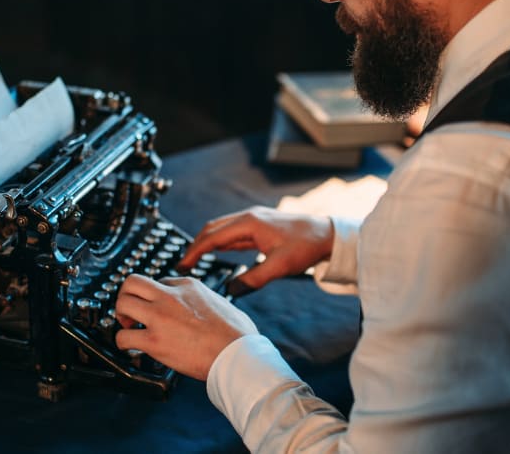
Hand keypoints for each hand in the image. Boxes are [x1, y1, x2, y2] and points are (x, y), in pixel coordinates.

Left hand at [114, 274, 257, 380]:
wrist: (237, 355)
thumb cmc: (237, 335)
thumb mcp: (222, 303)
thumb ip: (207, 300)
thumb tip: (208, 306)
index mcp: (188, 286)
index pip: (160, 281)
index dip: (155, 296)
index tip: (155, 307)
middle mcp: (170, 296)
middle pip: (132, 282)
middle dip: (127, 295)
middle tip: (131, 311)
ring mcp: (159, 317)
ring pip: (123, 303)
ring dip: (121, 316)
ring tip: (129, 327)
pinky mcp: (154, 341)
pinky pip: (123, 337)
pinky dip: (122, 342)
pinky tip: (129, 347)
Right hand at [177, 206, 334, 293]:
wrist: (326, 234)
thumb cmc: (306, 245)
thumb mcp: (280, 266)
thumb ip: (254, 279)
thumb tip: (231, 290)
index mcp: (249, 224)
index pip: (213, 237)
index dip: (195, 252)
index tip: (182, 265)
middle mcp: (248, 218)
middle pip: (212, 229)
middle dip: (196, 246)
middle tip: (183, 265)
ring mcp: (253, 221)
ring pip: (222, 230)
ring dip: (207, 243)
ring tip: (195, 260)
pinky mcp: (259, 226)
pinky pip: (233, 233)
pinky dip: (220, 242)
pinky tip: (217, 252)